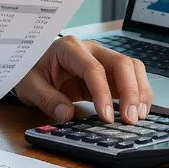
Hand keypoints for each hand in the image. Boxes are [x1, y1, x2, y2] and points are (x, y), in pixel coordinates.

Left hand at [13, 37, 151, 125]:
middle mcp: (90, 49)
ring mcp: (102, 59)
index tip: (106, 117)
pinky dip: (138, 94)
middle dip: (130, 91)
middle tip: (130, 119)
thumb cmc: (30, 71)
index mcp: (69, 48)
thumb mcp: (29, 85)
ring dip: (139, 92)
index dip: (102, 92)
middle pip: (120, 63)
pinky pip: (130, 78)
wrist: (32, 66)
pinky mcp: (108, 72)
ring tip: (138, 117)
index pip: (93, 68)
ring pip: (131, 68)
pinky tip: (137, 112)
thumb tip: (66, 114)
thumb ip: (46, 98)